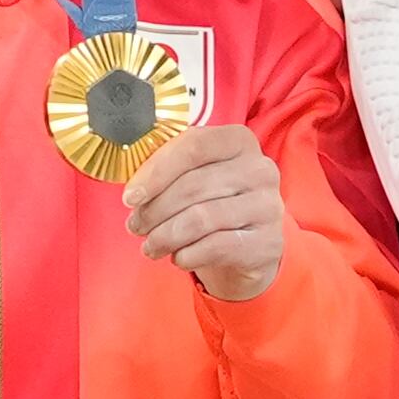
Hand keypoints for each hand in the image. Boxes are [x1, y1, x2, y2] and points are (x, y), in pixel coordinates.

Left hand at [124, 123, 287, 301]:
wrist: (251, 246)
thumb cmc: (214, 203)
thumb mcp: (196, 176)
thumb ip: (168, 170)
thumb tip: (134, 190)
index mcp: (239, 141)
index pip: (193, 146)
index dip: (156, 171)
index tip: (131, 196)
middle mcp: (260, 169)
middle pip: (192, 186)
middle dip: (154, 210)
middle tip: (135, 226)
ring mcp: (268, 206)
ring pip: (200, 219)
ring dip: (165, 236)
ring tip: (151, 246)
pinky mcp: (267, 242)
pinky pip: (215, 247)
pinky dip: (187, 255)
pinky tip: (178, 257)